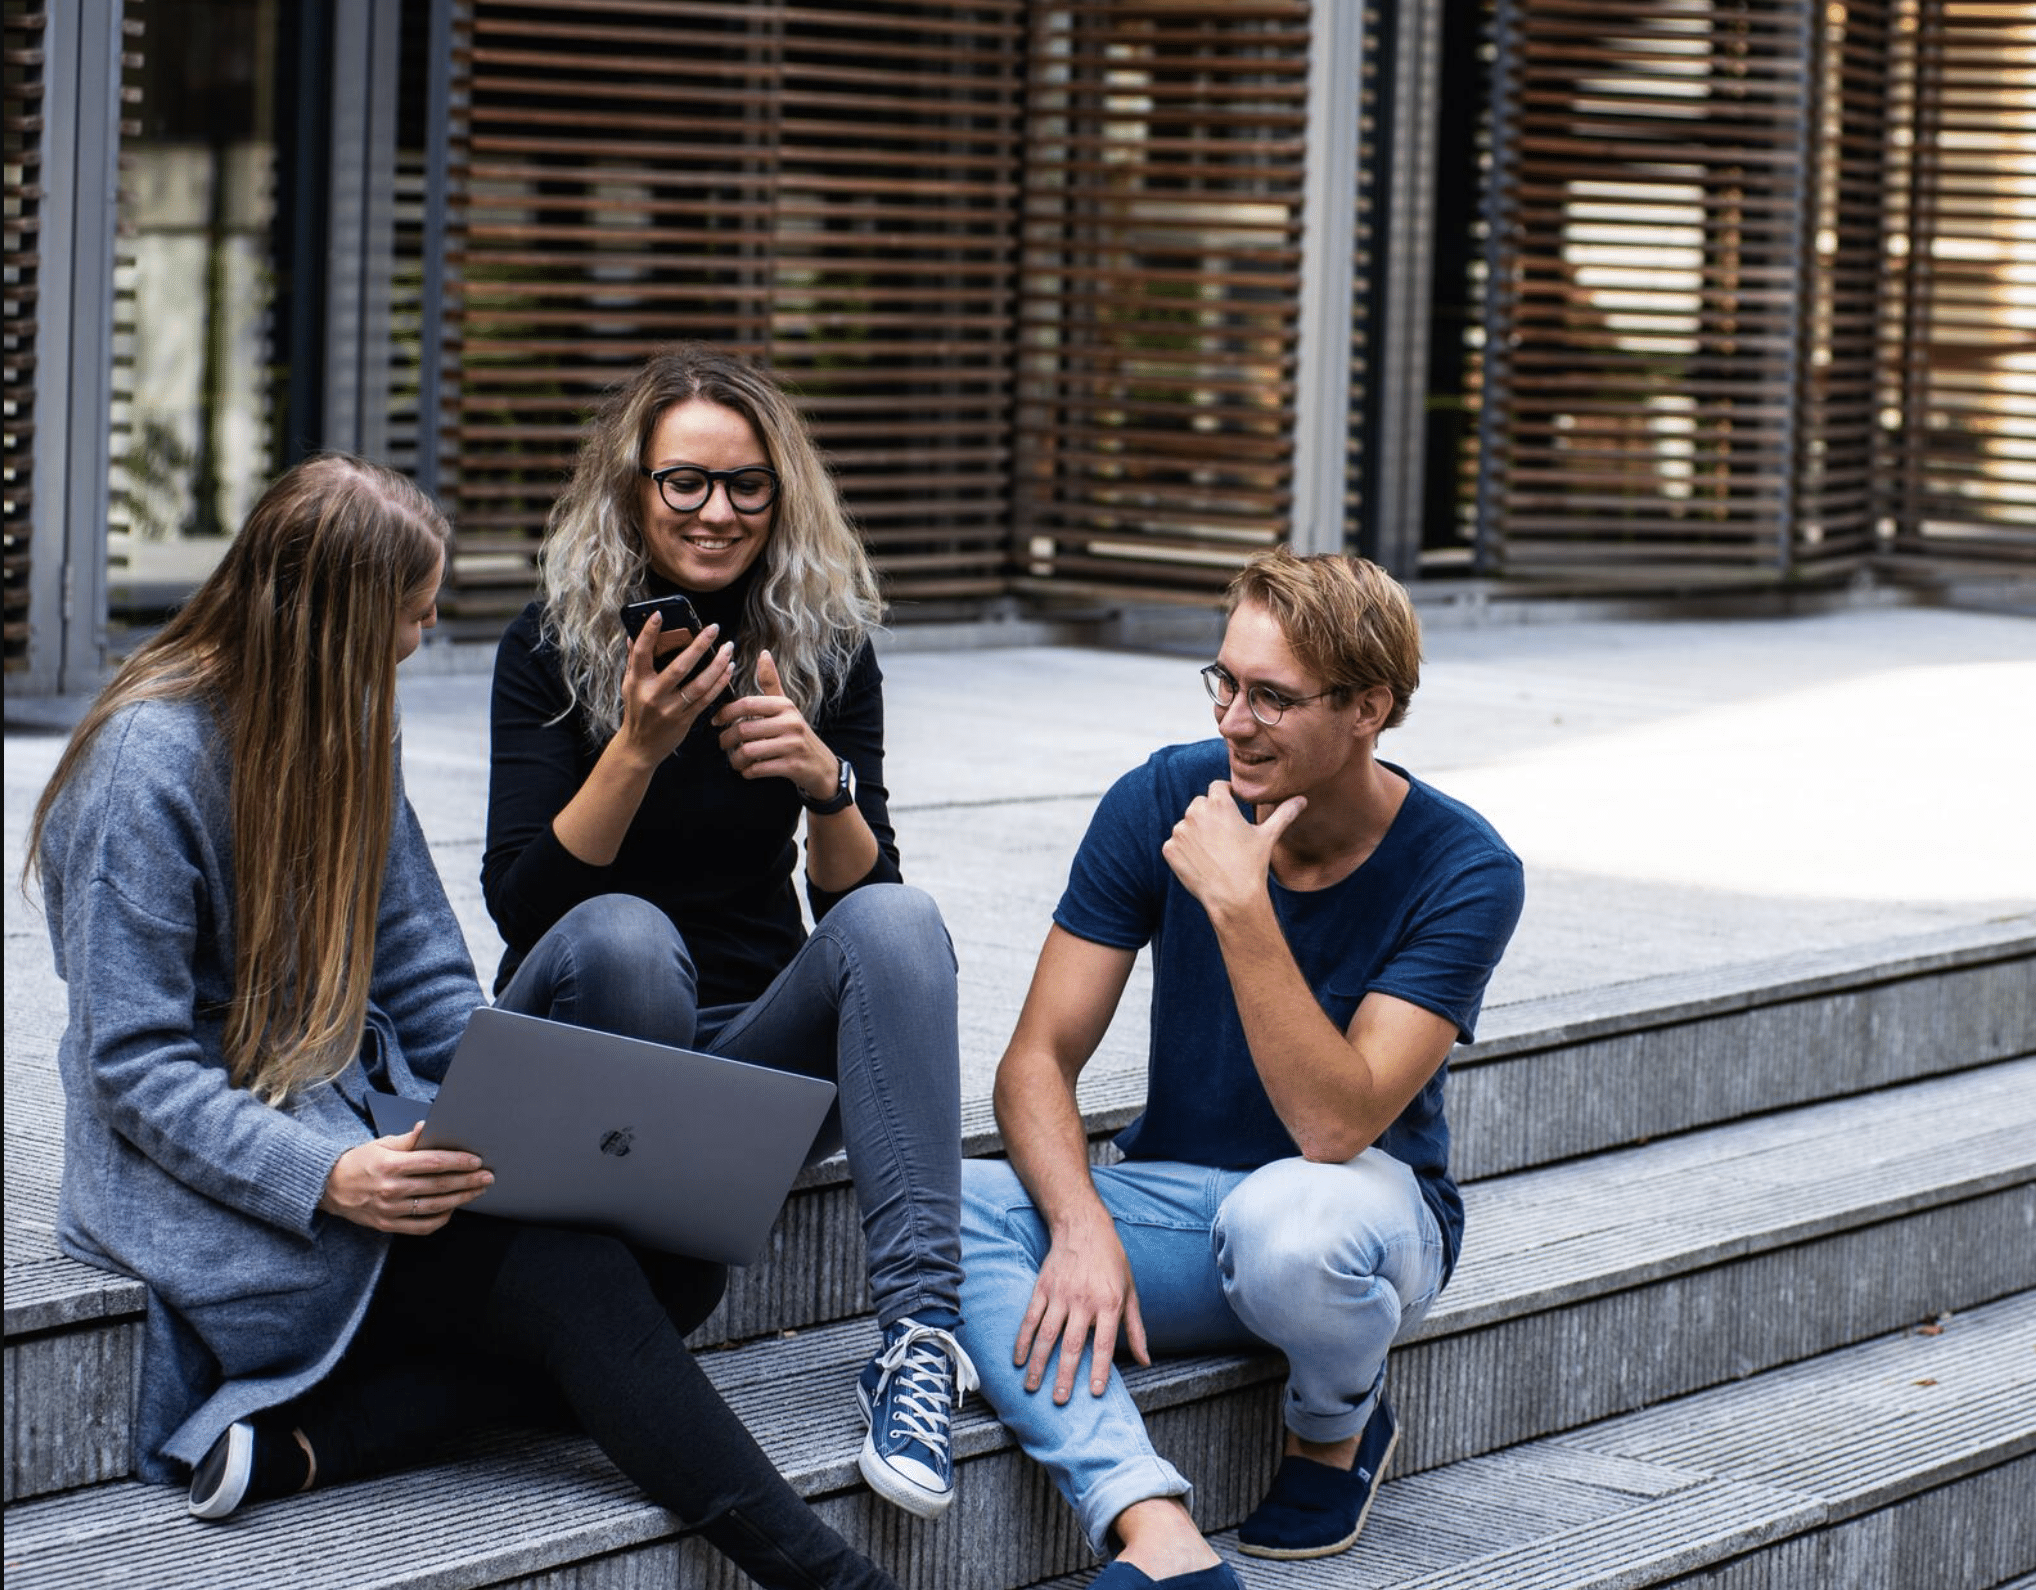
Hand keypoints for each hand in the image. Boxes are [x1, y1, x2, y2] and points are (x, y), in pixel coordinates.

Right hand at [319, 1124, 493, 1234]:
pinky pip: (422, 1226)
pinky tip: (453, 1209)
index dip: (458, 1162)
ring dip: (461, 1199)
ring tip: (477, 1191)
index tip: (476, 1160)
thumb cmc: (358, 1162)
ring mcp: (390, 1210)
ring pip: (435, 1207)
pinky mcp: (388, 1225)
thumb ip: (409, 1139)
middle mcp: (391, 1189)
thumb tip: (428, 1126)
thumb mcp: (381, 1144)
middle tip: (487, 1177)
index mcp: (391, 1165)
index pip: (433, 1163)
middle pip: (439, 1185)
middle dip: (468, 1181)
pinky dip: (441, 1219)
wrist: (329, 1187)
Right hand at [617, 613, 734, 765]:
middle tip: (714, 628)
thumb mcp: (629, 685)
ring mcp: (671, 709)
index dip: (649, 633)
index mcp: (637, 682)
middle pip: (680, 667)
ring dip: (717, 665)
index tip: (659, 614)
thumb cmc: (636, 711)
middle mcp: (653, 695)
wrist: (640, 747)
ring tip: (728, 648)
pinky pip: (707, 699)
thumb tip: (633, 634)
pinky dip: (720, 683)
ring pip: (699, 684)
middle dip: (699, 645)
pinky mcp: (685, 720)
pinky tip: (728, 669)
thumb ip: (633, 660)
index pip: (642, 653)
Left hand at [713, 649, 836, 795]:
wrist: (822, 766)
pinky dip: (747, 772)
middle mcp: (791, 723)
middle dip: (726, 739)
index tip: (716, 721)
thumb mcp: (786, 707)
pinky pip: (758, 769)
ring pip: (748, 751)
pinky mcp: (792, 766)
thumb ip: (771, 683)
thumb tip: (763, 653)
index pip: (747, 704)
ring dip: (735, 759)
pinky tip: (748, 770)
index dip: (726, 712)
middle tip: (723, 744)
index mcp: (785, 705)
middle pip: (744, 729)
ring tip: (735, 760)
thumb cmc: (796, 733)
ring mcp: (793, 745)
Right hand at [1013, 1211, 1149, 1402]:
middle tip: (1060, 1401)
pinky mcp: (1042, 1288)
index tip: (1094, 1393)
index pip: (1104, 1344)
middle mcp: (1084, 1301)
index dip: (1100, 1370)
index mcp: (1109, 1303)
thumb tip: (1145, 1361)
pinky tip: (1019, 1360)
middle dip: (1065, 1376)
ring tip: (1033, 1387)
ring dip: (1039, 1363)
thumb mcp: (1131, 1291)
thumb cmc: (1112, 1261)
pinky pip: (1030, 1318)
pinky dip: (1023, 1341)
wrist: (1084, 1226)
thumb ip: (1135, 1329)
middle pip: (1072, 1345)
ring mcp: (1060, 1294)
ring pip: (1047, 1335)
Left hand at [1161, 780, 1305, 921]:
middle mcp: (1195, 812)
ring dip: (1196, 833)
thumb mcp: (1269, 836)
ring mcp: (1180, 831)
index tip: (1232, 807)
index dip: (1226, 795)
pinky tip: (1202, 863)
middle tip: (1225, 836)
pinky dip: (1185, 851)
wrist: (1232, 898)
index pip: (1217, 786)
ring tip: (1215, 853)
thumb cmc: (1253, 865)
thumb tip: (1302, 799)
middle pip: (1200, 804)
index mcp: (1219, 803)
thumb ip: (1284, 813)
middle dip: (1210, 815)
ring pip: (1187, 825)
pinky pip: (1175, 844)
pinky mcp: (1169, 848)